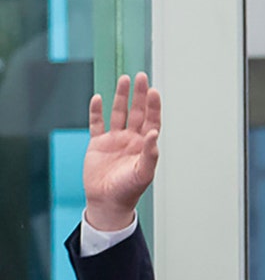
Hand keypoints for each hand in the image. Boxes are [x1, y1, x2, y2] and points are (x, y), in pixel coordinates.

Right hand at [83, 72, 161, 230]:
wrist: (108, 202)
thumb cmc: (129, 190)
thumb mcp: (143, 172)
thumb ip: (150, 153)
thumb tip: (153, 133)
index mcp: (145, 146)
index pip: (151, 121)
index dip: (153, 106)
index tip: (153, 91)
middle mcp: (131, 139)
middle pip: (137, 112)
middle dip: (139, 95)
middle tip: (141, 77)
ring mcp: (115, 140)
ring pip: (118, 113)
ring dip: (121, 97)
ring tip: (124, 80)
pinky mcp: (98, 144)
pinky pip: (97, 123)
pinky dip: (96, 111)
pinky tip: (98, 98)